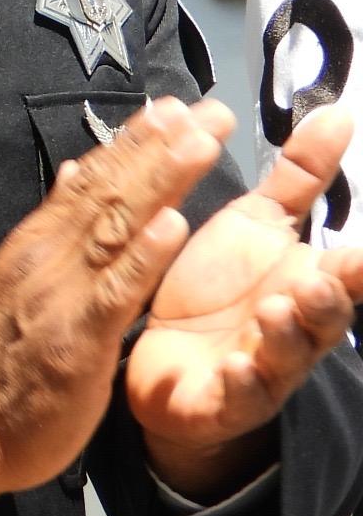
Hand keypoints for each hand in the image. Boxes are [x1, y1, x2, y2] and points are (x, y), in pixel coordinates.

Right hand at [0, 96, 229, 515]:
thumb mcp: (14, 280)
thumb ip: (49, 229)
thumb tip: (73, 173)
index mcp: (35, 245)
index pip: (88, 181)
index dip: (131, 143)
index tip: (168, 109)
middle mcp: (47, 257)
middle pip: (109, 191)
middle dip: (159, 147)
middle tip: (203, 110)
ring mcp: (61, 295)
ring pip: (116, 226)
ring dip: (160, 180)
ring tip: (197, 143)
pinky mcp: (78, 338)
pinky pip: (117, 291)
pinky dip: (145, 257)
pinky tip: (173, 226)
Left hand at [128, 102, 362, 499]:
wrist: (171, 365)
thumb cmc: (219, 289)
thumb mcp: (260, 224)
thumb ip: (301, 177)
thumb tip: (337, 115)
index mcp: (303, 282)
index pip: (346, 273)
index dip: (359, 265)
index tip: (362, 252)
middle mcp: (293, 328)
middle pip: (323, 316)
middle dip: (325, 298)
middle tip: (316, 277)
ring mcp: (262, 368)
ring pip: (285, 356)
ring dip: (285, 335)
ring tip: (275, 310)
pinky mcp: (220, 401)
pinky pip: (236, 396)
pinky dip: (238, 383)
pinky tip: (235, 367)